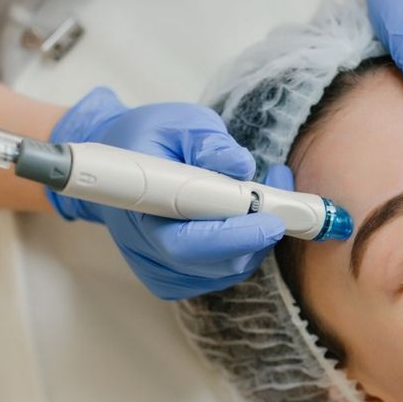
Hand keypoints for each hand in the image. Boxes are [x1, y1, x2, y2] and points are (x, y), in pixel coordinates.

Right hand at [48, 87, 289, 299]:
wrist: (119, 167)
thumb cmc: (150, 140)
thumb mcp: (178, 123)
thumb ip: (208, 141)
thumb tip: (240, 165)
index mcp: (140, 209)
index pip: (187, 242)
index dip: (233, 236)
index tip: (270, 219)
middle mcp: (146, 249)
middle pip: (214, 263)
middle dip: (257, 236)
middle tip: (283, 199)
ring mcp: (159, 269)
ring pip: (225, 271)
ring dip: (256, 238)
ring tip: (267, 193)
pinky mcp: (174, 278)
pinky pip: (221, 274)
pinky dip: (244, 249)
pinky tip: (247, 217)